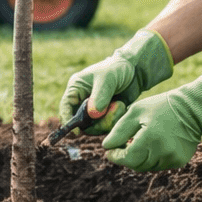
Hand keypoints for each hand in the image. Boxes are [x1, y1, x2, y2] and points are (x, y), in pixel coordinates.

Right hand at [58, 29, 172, 135]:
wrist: (135, 71)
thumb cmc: (116, 69)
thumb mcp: (107, 79)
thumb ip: (100, 96)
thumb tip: (92, 114)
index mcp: (76, 89)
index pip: (66, 107)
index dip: (68, 121)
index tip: (77, 132)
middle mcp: (82, 101)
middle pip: (80, 122)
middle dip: (95, 122)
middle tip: (108, 114)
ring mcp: (95, 109)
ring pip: (94, 126)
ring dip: (108, 120)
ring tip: (119, 105)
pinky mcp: (106, 115)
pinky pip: (106, 126)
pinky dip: (115, 120)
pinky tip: (122, 107)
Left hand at [102, 75, 201, 171]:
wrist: (192, 108)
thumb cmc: (161, 106)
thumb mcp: (137, 112)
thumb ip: (119, 130)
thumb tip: (106, 146)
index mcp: (150, 139)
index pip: (127, 158)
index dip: (115, 157)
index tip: (109, 151)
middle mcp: (163, 152)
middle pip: (136, 165)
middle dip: (126, 157)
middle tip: (121, 147)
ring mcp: (173, 159)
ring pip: (147, 167)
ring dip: (139, 158)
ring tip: (138, 142)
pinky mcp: (179, 161)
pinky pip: (159, 165)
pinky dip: (152, 158)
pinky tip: (153, 144)